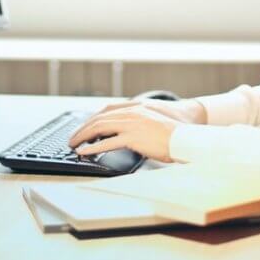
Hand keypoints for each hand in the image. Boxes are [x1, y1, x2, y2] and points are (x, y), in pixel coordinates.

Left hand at [68, 99, 203, 161]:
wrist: (186, 137)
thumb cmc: (174, 133)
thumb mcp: (153, 121)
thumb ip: (138, 123)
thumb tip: (126, 133)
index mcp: (136, 107)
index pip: (107, 109)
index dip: (93, 118)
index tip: (84, 126)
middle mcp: (131, 113)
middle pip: (99, 118)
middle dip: (83, 128)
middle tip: (73, 138)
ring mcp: (131, 124)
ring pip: (99, 127)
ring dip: (83, 136)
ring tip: (74, 145)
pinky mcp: (133, 138)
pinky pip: (107, 143)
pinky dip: (92, 147)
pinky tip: (84, 151)